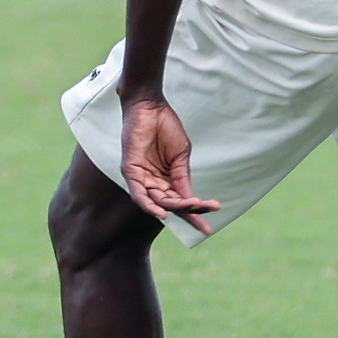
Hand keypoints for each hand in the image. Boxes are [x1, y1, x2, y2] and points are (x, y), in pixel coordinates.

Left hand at [119, 93, 218, 234]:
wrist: (151, 107)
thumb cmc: (165, 127)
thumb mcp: (180, 156)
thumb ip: (182, 178)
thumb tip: (190, 200)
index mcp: (166, 179)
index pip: (180, 201)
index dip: (194, 215)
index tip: (208, 230)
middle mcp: (153, 182)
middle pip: (171, 205)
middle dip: (189, 211)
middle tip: (207, 214)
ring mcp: (141, 178)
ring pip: (157, 202)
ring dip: (175, 208)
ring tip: (192, 209)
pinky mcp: (130, 171)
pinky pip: (138, 194)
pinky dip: (149, 205)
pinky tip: (161, 213)